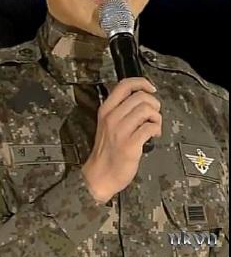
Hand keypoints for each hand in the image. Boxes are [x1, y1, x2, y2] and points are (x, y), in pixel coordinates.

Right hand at [81, 77, 161, 202]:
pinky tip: (154, 135)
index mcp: (105, 110)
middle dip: (154, 104)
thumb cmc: (107, 150)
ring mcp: (120, 131)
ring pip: (147, 110)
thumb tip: (142, 99)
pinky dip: (157, 129)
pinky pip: (150, 128)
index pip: (124, 85)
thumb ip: (120, 110)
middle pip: (140, 97)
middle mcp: (112, 117)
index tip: (151, 88)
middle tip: (154, 115)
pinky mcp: (130, 145)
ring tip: (154, 126)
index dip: (141, 82)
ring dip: (157, 117)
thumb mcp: (107, 124)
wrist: (100, 174)